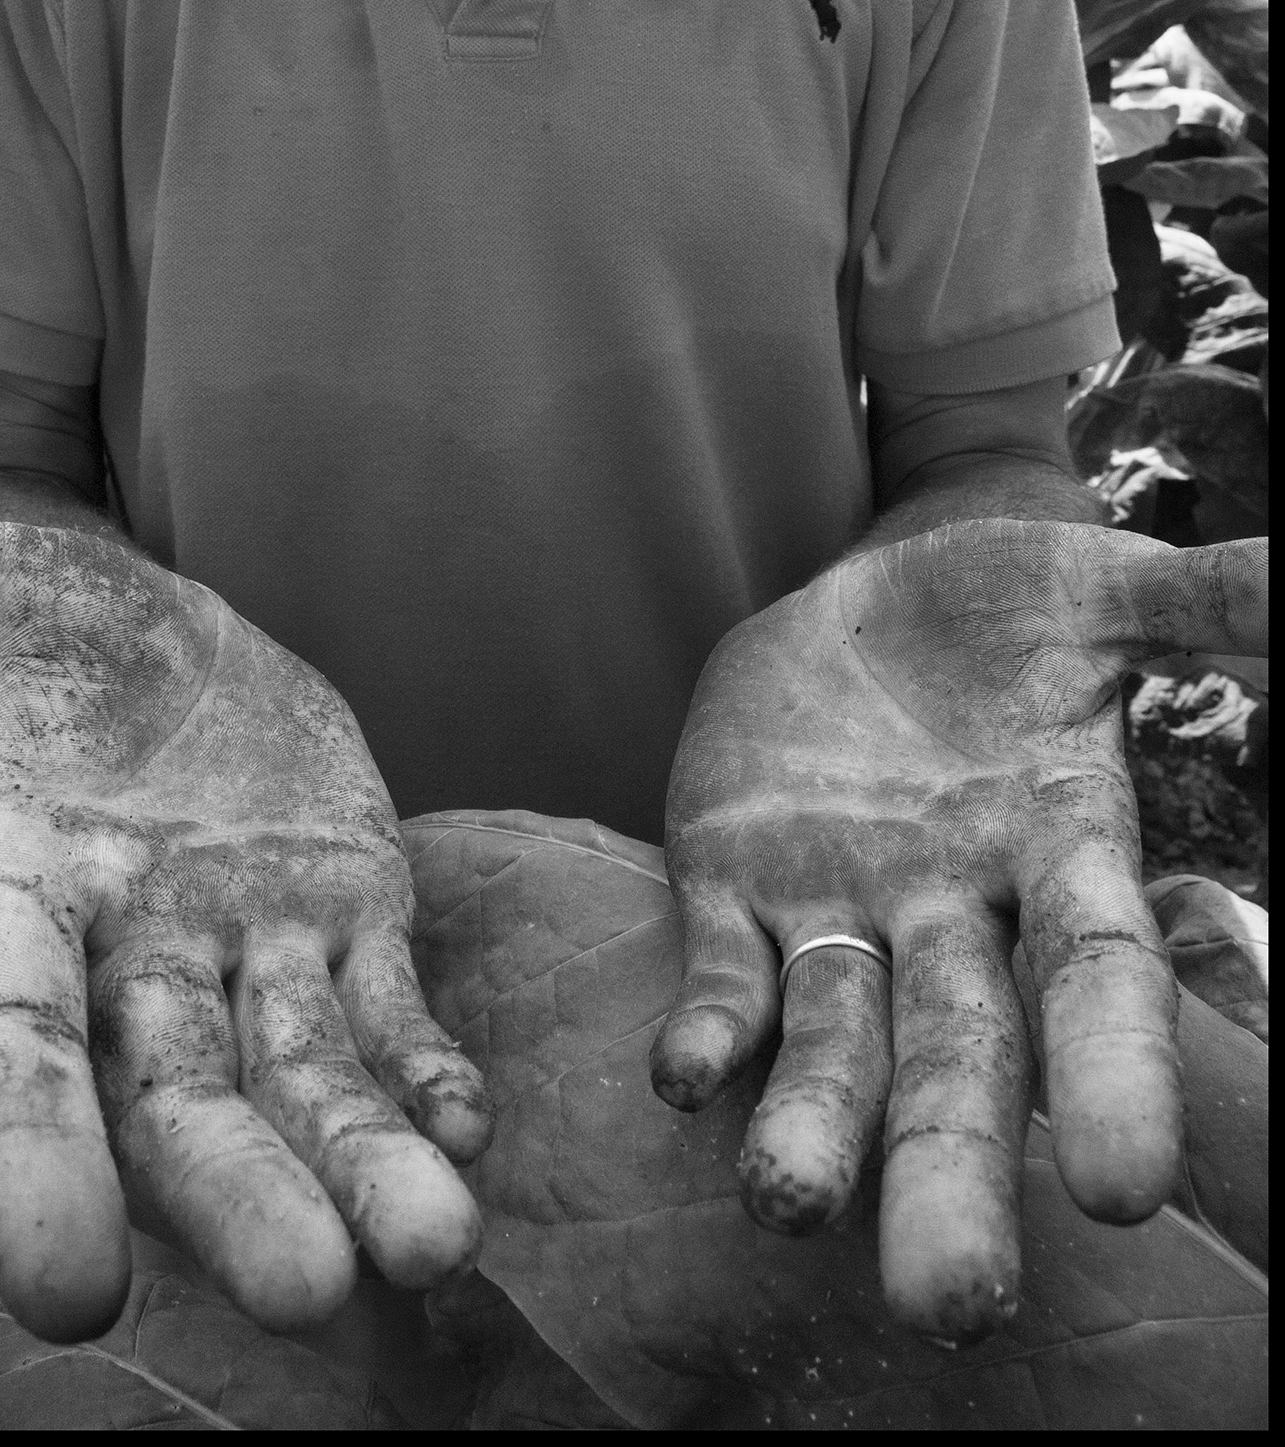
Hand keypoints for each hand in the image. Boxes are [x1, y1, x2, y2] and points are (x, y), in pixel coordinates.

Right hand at [0, 518, 493, 1339]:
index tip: (67, 1292)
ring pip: (302, 1073)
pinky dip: (424, 1072)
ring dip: (364, 1160)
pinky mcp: (349, 907)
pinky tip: (468, 1131)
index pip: (18, 1044)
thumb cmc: (28, 615)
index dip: (36, 1159)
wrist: (144, 624)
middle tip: (306, 1293)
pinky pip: (388, 1009)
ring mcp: (248, 939)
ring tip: (436, 1245)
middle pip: (177, 1094)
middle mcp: (133, 949)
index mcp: (24, 891)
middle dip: (236, 1192)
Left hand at [651, 519, 1266, 1343]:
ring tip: (788, 1209)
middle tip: (952, 1303)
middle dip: (953, 1172)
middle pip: (962, 1058)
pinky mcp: (734, 876)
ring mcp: (841, 903)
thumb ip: (1207, 604)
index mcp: (1056, 852)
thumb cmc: (1013, 598)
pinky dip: (707, 1024)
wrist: (880, 589)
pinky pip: (723, 972)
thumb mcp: (1105, 587)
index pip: (1096, 981)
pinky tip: (682, 1078)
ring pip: (833, 1042)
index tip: (1122, 1188)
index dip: (1112, 1077)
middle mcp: (955, 907)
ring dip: (812, 1129)